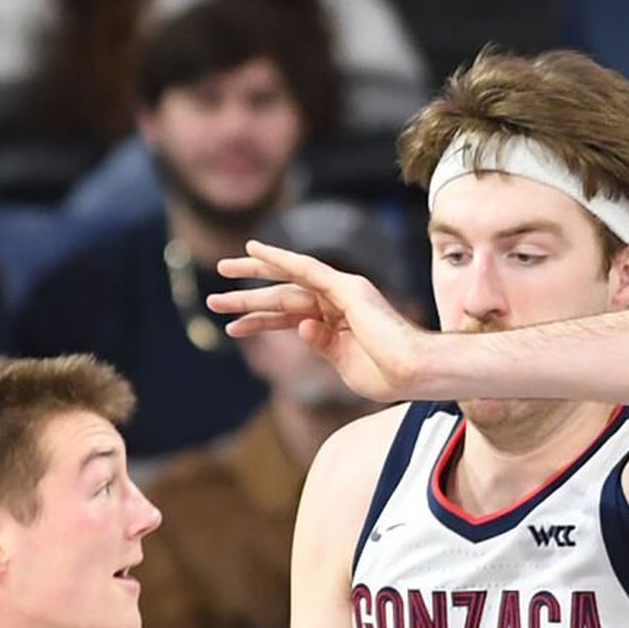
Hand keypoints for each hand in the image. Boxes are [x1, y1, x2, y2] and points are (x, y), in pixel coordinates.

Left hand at [209, 241, 432, 403]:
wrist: (414, 373)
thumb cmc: (388, 375)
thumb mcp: (343, 363)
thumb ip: (321, 345)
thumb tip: (300, 328)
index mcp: (337, 324)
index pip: (289, 318)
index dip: (260, 320)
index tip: (233, 324)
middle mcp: (338, 302)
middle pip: (282, 297)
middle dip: (247, 299)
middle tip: (214, 300)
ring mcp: (342, 293)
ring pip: (287, 287)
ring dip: (251, 289)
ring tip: (218, 291)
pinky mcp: (346, 288)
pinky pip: (307, 269)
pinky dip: (281, 259)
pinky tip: (254, 251)